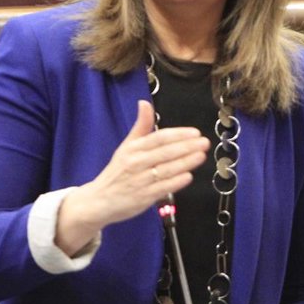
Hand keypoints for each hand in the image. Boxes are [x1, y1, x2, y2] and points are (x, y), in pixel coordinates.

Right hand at [55, 100, 208, 254]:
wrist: (99, 200)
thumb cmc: (117, 172)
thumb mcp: (126, 146)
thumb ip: (141, 126)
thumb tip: (144, 103)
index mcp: (133, 148)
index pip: (158, 138)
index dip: (177, 135)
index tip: (194, 132)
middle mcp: (136, 163)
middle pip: (165, 153)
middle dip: (186, 147)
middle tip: (204, 142)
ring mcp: (140, 181)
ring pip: (166, 170)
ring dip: (185, 162)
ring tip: (201, 156)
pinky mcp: (142, 197)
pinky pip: (162, 188)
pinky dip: (175, 182)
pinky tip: (188, 176)